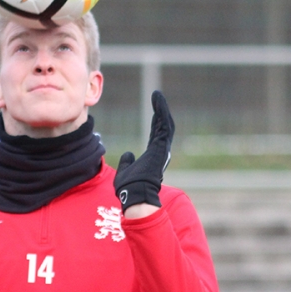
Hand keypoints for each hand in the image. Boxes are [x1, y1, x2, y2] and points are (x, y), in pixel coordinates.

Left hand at [114, 91, 173, 209]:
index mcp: (153, 156)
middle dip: (161, 112)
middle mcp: (160, 151)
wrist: (134, 195)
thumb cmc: (130, 187)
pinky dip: (161, 113)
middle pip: (163, 127)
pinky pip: (163, 126)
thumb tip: (128, 155)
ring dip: (162, 109)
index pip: (156, 134)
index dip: (156, 122)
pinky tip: (158, 102)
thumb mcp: (125, 171)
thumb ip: (127, 162)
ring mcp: (162, 149)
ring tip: (158, 96)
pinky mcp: (161, 147)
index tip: (155, 110)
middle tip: (157, 98)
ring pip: (165, 125)